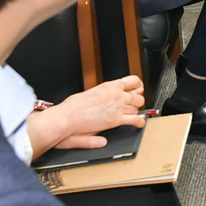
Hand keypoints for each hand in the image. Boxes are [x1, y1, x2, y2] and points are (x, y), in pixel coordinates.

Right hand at [27, 76, 145, 155]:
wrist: (67, 117)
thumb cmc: (73, 107)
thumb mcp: (91, 93)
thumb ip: (104, 93)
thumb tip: (111, 94)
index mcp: (108, 86)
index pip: (132, 81)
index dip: (138, 86)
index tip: (138, 90)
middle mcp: (115, 94)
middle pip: (137, 96)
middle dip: (137, 102)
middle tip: (134, 106)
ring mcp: (117, 106)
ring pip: (137, 108)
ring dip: (135, 113)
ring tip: (132, 116)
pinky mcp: (116, 119)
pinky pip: (135, 120)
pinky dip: (139, 122)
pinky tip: (138, 124)